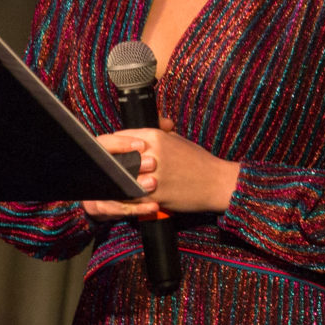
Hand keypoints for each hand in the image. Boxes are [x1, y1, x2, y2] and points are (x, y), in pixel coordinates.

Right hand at [82, 132, 160, 220]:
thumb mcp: (136, 150)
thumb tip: (168, 123)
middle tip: (152, 163)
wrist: (111, 197)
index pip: (105, 143)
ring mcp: (97, 189)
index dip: (121, 142)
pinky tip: (154, 206)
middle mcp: (97, 170)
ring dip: (135, 188)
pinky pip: (119, 209)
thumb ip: (151, 135)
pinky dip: (138, 208)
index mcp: (103, 153)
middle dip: (132, 164)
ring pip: (114, 189)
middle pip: (109, 165)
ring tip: (154, 184)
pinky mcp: (101, 207)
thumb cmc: (128, 167)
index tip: (142, 145)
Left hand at [94, 126, 240, 214]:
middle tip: (108, 169)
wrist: (217, 182)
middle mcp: (152, 153)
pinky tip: (127, 195)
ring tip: (115, 182)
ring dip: (117, 181)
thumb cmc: (198, 161)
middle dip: (112, 163)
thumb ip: (156, 133)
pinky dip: (127, 196)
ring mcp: (153, 174)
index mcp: (156, 136)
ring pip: (121, 177)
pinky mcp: (155, 194)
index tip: (111, 151)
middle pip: (117, 157)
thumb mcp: (177, 139)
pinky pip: (131, 195)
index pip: (120, 136)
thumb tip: (141, 128)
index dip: (113, 145)